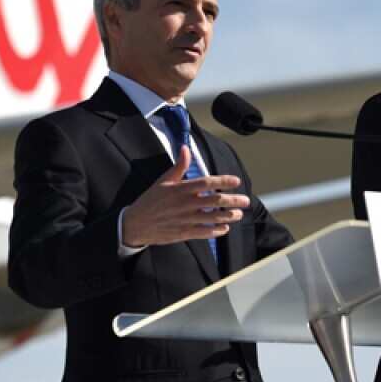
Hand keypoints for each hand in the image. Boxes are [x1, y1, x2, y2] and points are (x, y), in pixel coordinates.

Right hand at [121, 146, 249, 247]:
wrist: (134, 224)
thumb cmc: (150, 200)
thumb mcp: (163, 181)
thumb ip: (179, 166)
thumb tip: (185, 148)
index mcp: (181, 189)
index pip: (206, 182)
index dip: (223, 181)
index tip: (236, 181)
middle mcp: (185, 203)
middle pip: (214, 200)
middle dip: (233, 200)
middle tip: (245, 200)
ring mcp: (185, 219)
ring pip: (212, 217)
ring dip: (228, 216)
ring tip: (238, 214)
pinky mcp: (183, 233)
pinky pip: (204, 232)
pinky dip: (216, 231)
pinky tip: (224, 228)